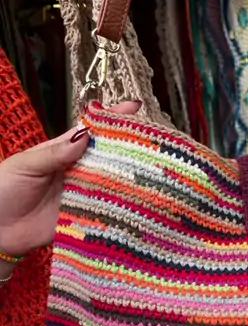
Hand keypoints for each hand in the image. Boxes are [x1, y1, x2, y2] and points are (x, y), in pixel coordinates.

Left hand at [0, 101, 140, 258]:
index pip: (91, 132)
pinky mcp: (83, 218)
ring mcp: (82, 195)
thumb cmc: (4, 190)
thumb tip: (85, 136)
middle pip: (108, 157)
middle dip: (130, 148)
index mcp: (62, 152)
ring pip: (112, 184)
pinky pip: (105, 212)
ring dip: (130, 178)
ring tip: (155, 170)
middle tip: (155, 142)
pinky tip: (139, 202)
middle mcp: (77, 172)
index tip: (135, 107)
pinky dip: (121, 208)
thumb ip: (55, 153)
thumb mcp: (26, 164)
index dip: (112, 119)